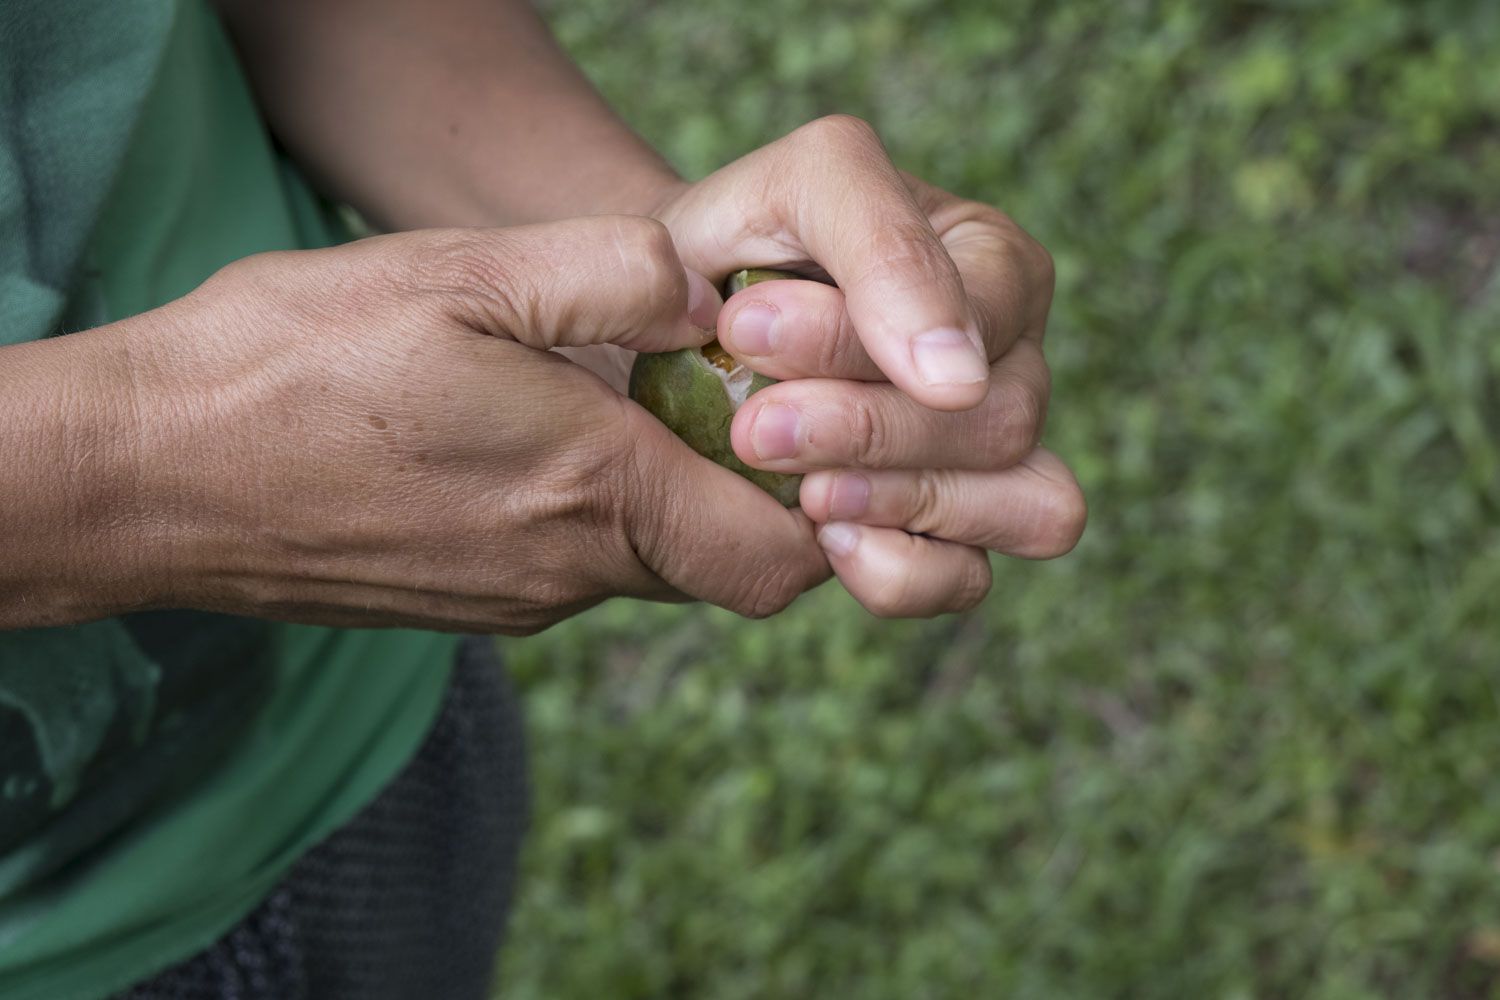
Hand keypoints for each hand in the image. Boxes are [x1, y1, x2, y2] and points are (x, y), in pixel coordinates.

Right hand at [24, 217, 829, 631]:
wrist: (150, 475)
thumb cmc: (297, 362)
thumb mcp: (465, 274)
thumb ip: (614, 279)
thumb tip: (714, 296)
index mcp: (594, 495)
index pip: (781, 559)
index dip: (827, 506)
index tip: (812, 423)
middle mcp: (568, 574)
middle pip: (727, 565)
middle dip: (756, 491)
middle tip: (725, 390)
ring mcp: (516, 600)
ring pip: (652, 563)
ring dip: (669, 491)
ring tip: (626, 398)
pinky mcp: (469, 600)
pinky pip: (578, 565)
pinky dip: (598, 509)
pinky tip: (544, 434)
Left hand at [649, 116, 1085, 617]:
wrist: (666, 330)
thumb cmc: (736, 246)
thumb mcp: (796, 188)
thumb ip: (879, 238)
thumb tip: (954, 376)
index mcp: (991, 264)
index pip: (989, 312)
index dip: (868, 337)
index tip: (743, 328)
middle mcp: (1011, 365)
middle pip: (1004, 419)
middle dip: (866, 427)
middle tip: (752, 427)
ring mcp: (995, 463)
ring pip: (1025, 504)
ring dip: (895, 498)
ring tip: (795, 488)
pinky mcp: (952, 542)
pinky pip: (972, 581)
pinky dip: (900, 570)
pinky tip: (822, 537)